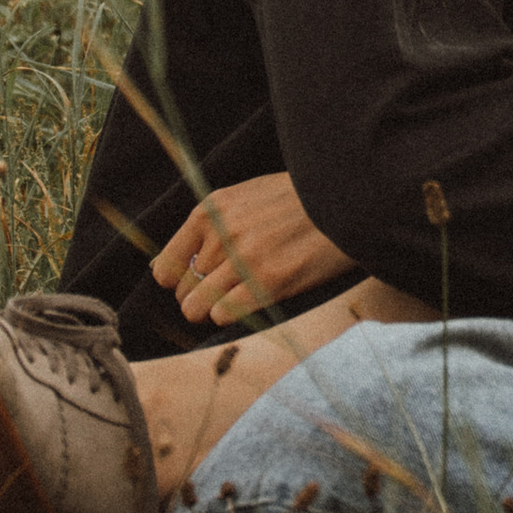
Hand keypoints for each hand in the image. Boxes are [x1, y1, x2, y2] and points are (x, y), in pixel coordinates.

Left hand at [151, 171, 357, 328]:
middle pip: (182, 292)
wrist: (349, 199)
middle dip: (201, 297)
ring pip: (196, 308)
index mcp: (211, 210)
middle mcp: (221, 233)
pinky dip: (235, 314)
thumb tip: (164, 269)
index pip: (164, 268)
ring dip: (215, 310)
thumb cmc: (300, 200)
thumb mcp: (247, 197)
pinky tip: (255, 301)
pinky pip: (223, 315)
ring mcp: (243, 258)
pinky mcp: (269, 281)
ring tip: (240, 299)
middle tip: (229, 291)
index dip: (180, 281)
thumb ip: (210, 225)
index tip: (200, 281)